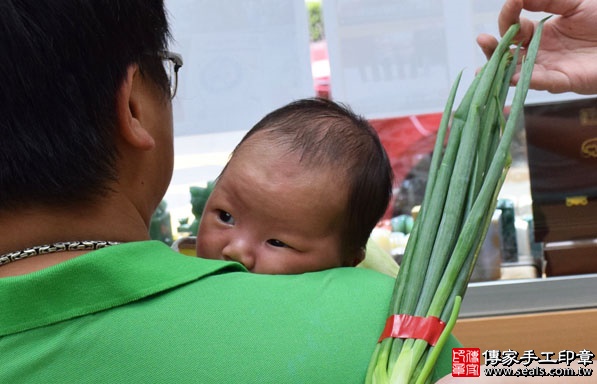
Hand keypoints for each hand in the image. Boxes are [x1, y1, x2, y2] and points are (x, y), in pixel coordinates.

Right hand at [477, 0, 596, 93]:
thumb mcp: (573, 4)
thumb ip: (547, 0)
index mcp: (538, 33)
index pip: (514, 27)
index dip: (509, 16)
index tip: (512, 3)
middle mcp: (538, 52)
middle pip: (508, 53)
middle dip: (492, 48)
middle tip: (482, 39)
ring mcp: (548, 68)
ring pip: (518, 72)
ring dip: (501, 71)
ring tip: (485, 69)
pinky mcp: (564, 81)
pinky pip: (543, 82)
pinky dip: (528, 80)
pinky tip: (513, 77)